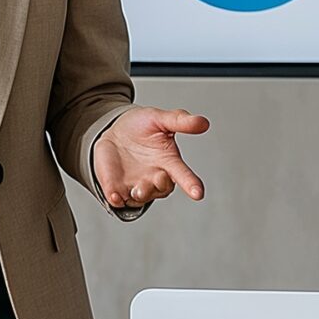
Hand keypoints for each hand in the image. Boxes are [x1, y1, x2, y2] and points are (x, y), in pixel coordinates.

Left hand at [92, 106, 209, 209]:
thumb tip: (204, 123)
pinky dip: (116, 200)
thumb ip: (180, 121)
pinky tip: (114, 197)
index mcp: (168, 162)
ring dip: (140, 195)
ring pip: (140, 198)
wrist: (116, 130)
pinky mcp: (117, 188)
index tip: (198, 193)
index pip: (183, 175)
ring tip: (137, 190)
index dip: (191, 184)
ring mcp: (136, 185)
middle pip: (162, 189)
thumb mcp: (160, 118)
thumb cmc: (142, 126)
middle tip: (158, 178)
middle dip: (160, 187)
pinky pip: (117, 199)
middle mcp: (154, 177)